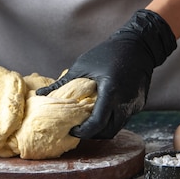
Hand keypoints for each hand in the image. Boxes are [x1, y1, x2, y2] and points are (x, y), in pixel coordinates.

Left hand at [36, 9, 175, 138]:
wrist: (139, 45)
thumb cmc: (107, 52)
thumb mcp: (82, 66)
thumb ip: (62, 84)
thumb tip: (40, 95)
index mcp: (110, 92)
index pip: (97, 124)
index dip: (83, 132)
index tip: (72, 130)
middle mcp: (125, 102)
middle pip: (107, 131)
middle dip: (92, 133)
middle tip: (78, 128)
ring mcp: (134, 105)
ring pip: (117, 127)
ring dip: (102, 127)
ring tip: (88, 120)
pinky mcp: (139, 104)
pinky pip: (123, 118)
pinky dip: (111, 119)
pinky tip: (101, 110)